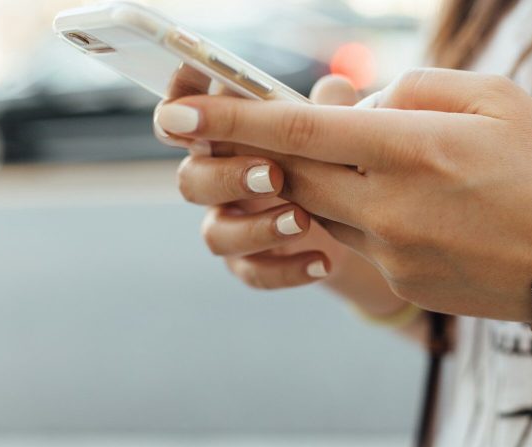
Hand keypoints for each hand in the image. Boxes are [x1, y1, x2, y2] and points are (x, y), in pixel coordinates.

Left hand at [155, 68, 531, 320]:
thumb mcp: (495, 98)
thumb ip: (413, 88)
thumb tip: (353, 103)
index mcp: (414, 148)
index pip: (300, 130)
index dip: (232, 119)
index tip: (177, 114)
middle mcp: (391, 205)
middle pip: (294, 173)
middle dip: (268, 151)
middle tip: (261, 132)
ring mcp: (393, 252)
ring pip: (322, 208)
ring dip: (326, 181)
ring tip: (381, 164)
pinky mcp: (402, 281)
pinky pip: (359, 240)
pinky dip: (365, 213)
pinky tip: (418, 207)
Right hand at [155, 69, 359, 288]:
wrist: (354, 222)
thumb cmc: (330, 158)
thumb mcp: (335, 131)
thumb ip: (329, 109)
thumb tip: (336, 88)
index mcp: (226, 136)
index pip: (184, 117)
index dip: (177, 108)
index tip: (190, 106)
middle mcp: (217, 179)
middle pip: (191, 180)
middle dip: (228, 177)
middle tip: (274, 175)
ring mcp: (230, 223)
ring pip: (215, 234)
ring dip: (256, 228)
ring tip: (303, 221)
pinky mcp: (250, 262)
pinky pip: (252, 273)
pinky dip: (287, 269)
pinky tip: (323, 262)